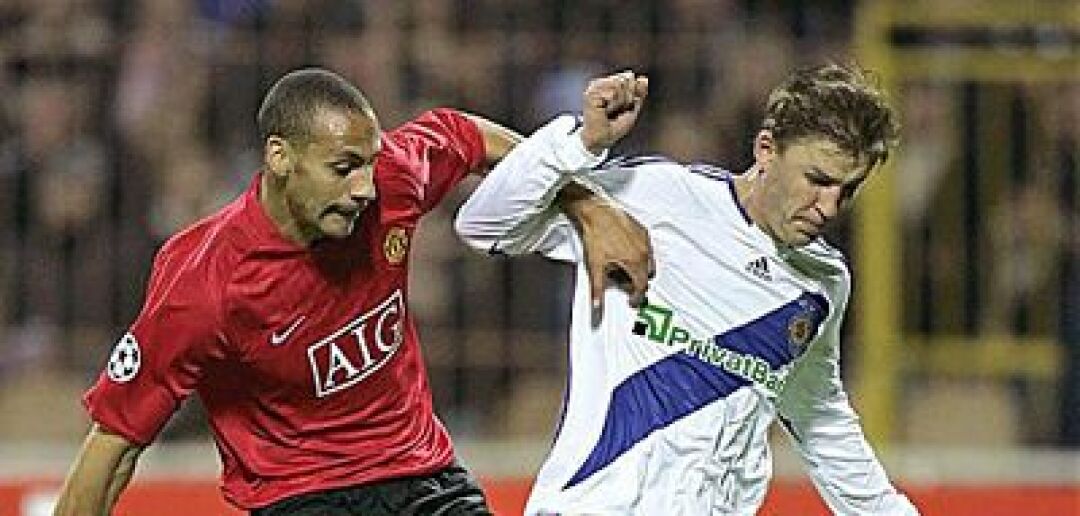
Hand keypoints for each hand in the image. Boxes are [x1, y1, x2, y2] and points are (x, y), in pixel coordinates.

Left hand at [557, 183, 653, 313]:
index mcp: (635, 262)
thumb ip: (598, 288)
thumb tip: (597, 304)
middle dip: (638, 283)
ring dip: (640, 269)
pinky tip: (626, 253)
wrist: (595, 212)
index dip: (636, 297)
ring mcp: (644, 240)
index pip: (642, 286)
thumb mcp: (595, 266)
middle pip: (647, 275)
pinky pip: (647, 248)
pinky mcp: (642, 230)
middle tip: (625, 283)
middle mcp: (644, 251)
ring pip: (649, 262)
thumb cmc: (596, 235)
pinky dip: (640, 255)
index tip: (631, 300)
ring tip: (624, 268)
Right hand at [580, 71, 648, 153]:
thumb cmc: (615, 127)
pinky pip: (612, 94)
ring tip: (611, 111)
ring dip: (620, 102)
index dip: (633, 90)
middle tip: (617, 110)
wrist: (603, 139)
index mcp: (610, 84)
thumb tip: (644, 79)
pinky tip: (605, 111)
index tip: (628, 104)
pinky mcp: (591, 94)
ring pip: (619, 85)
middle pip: (624, 79)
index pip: (628, 76)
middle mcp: (601, 84)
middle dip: (627, 97)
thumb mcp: (633, 108)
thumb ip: (639, 92)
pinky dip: (613, 105)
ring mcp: (595, 87)